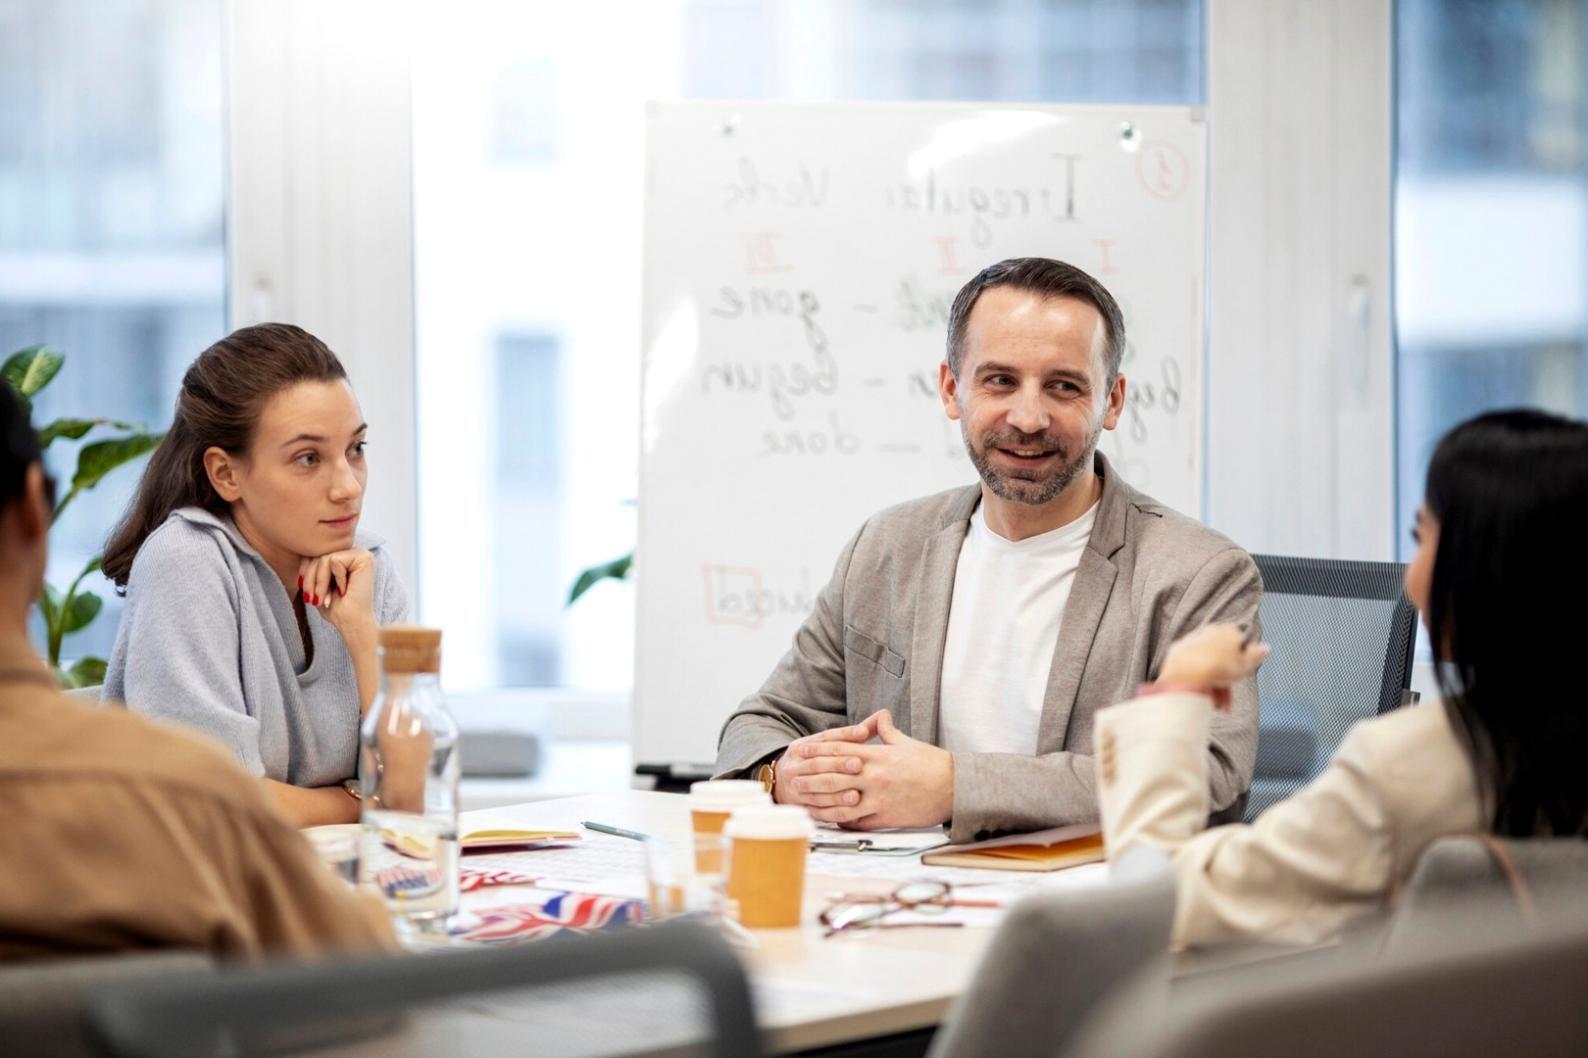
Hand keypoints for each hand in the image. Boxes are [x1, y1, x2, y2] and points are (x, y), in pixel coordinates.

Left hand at [298, 548, 377, 642]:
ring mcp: (360, 554)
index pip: (317, 553)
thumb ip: (312, 567)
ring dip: (319, 582)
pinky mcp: (364, 558)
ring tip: (322, 599)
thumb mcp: (318, 584)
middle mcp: (354, 553)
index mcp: (344, 558)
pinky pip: (334, 560)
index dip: (306, 570)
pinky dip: (334, 579)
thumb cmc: (336, 608)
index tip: (304, 591)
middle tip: (311, 599)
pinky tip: (343, 590)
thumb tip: (299, 550)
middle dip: (310, 579)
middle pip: (319, 554)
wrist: (351, 623)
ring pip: (324, 557)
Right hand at [773, 714, 880, 808]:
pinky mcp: (800, 805)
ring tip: (857, 794)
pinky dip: (834, 809)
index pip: (825, 738)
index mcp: (802, 746)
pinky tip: (849, 811)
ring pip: (816, 787)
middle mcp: (795, 764)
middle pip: (819, 762)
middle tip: (859, 765)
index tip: (863, 733)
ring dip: (837, 791)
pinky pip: (817, 809)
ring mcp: (795, 785)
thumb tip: (882, 715)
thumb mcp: (825, 746)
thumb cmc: (814, 762)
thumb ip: (853, 735)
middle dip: (839, 764)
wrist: (781, 785)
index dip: (845, 734)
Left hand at [787, 709, 953, 829]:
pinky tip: (830, 820)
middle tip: (794, 780)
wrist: (954, 787)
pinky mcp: (886, 816)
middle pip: (835, 775)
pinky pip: (858, 821)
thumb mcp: (907, 742)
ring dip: (821, 802)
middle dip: (812, 777)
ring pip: (842, 800)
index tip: (801, 752)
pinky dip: (842, 821)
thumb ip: (887, 731)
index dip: (817, 750)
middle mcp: (875, 775)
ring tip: (805, 803)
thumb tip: (880, 715)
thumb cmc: (932, 764)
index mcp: (878, 755)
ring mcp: (880, 797)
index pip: (840, 750)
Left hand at [1158, 624, 1268, 707]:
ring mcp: (1193, 640)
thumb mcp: (1245, 666)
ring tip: (1215, 703)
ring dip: (1213, 684)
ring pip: (1207, 662)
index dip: (1241, 663)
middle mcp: (1210, 631)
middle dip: (1226, 679)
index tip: (1240, 676)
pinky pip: (1191, 664)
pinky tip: (1200, 694)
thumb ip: (1256, 656)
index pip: (1240, 645)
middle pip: (1222, 657)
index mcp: (1228, 631)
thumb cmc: (1218, 669)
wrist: (1187, 672)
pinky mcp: (1178, 650)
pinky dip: (1196, 678)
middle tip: (1227, 698)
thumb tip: (1265, 647)